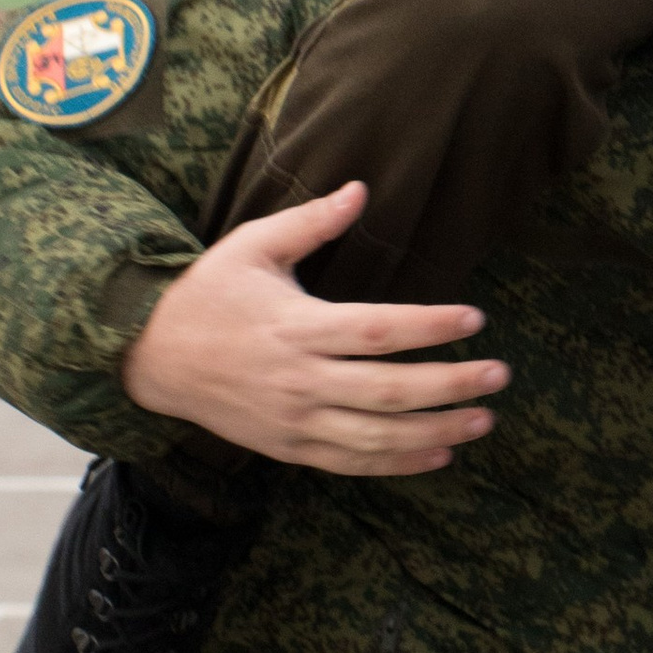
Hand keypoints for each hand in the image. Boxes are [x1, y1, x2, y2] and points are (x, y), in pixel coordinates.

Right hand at [121, 184, 506, 475]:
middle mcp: (299, 379)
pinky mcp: (287, 447)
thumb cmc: (208, 292)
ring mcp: (293, 420)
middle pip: (388, 390)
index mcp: (296, 327)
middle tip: (500, 375)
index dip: (429, 326)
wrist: (152, 356)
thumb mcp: (252, 245)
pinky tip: (439, 455)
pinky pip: (350, 463)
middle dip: (451, 385)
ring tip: (484, 421)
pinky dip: (397, 464)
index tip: (474, 319)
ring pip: (376, 437)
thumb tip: (361, 188)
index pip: (377, 331)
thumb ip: (311, 222)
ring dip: (436, 432)